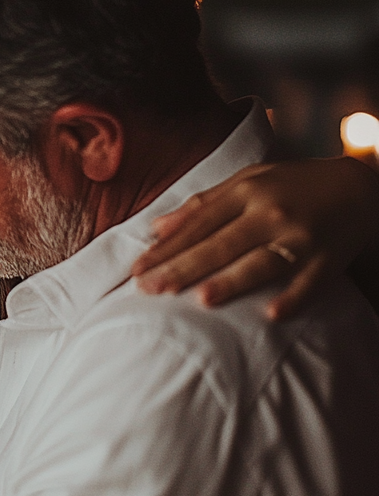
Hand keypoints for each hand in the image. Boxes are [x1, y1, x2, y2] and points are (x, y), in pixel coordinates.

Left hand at [132, 157, 378, 319]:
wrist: (356, 185)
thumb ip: (201, 204)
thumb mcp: (245, 181)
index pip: (198, 223)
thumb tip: (156, 227)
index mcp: (246, 192)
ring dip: (233, 281)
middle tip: (151, 289)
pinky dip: (294, 297)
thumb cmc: (290, 184)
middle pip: (221, 244)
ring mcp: (300, 236)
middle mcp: (270, 212)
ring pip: (261, 262)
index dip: (167, 247)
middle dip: (184, 268)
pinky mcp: (329, 258)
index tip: (138, 268)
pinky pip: (310, 282)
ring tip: (203, 299)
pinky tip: (272, 314)